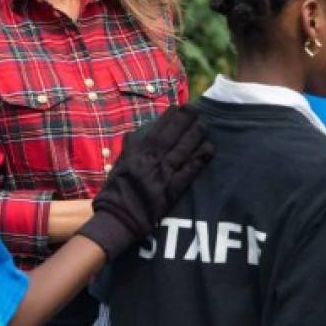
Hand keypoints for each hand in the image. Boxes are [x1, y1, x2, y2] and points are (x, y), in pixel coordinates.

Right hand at [77, 105, 213, 259]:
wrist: (117, 217)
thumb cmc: (116, 192)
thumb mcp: (119, 164)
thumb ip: (128, 148)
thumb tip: (135, 134)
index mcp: (137, 153)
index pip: (156, 130)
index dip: (168, 118)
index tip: (178, 107)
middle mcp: (151, 160)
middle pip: (171, 136)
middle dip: (184, 121)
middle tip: (195, 110)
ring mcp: (162, 174)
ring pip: (182, 150)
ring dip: (194, 136)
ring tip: (204, 124)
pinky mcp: (171, 190)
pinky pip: (188, 172)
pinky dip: (199, 160)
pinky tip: (208, 150)